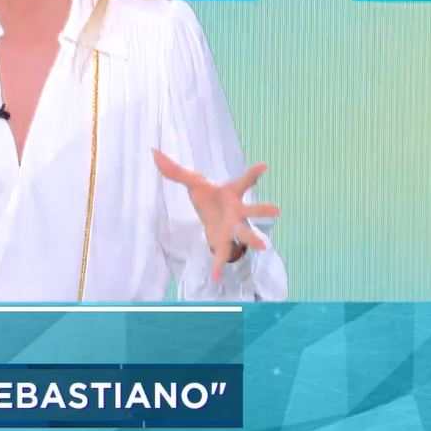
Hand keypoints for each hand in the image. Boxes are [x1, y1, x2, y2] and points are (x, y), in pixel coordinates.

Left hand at [153, 149, 280, 282]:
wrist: (211, 215)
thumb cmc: (208, 195)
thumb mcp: (192, 181)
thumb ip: (174, 169)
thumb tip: (153, 151)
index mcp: (231, 193)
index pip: (243, 181)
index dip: (253, 173)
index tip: (263, 166)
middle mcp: (236, 211)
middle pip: (250, 210)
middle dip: (262, 210)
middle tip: (277, 210)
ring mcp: (232, 227)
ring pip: (244, 233)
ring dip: (252, 239)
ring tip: (263, 247)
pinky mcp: (223, 241)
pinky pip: (222, 254)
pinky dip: (219, 266)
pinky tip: (216, 278)